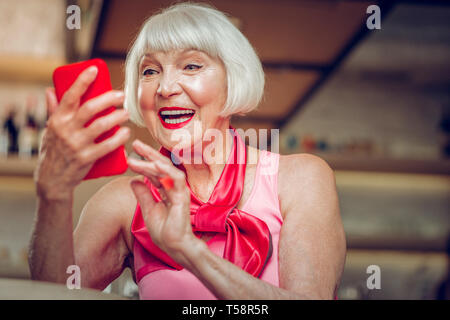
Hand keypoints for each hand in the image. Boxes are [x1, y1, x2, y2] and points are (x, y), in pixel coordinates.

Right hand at [35, 66, 130, 200]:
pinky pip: (107, 146)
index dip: (83, 80)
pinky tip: (126, 132)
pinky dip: (119, 138)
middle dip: (108, 99)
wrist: (52, 180)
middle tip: (121, 95)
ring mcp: (77, 145)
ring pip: (101, 126)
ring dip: (117, 117)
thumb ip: (53, 110)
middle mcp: (66, 130)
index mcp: (57, 119)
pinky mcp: (87, 158)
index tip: (95, 69)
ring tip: (126, 113)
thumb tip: (51, 89)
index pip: (70, 95)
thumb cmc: (53, 150)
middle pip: (90, 108)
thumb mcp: (49, 129)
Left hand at [128, 140, 199, 265]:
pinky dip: (165, 169)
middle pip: (161, 166)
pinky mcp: (182, 196)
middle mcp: (173, 188)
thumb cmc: (165, 232)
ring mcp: (179, 191)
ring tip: (139, 150)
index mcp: (167, 190)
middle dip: (148, 153)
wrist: (175, 247)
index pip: (155, 172)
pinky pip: (176, 178)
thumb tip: (133, 180)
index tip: (130, 156)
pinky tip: (153, 163)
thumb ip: (143, 194)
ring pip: (166, 168)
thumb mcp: (148, 210)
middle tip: (135, 143)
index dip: (143, 163)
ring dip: (152, 158)